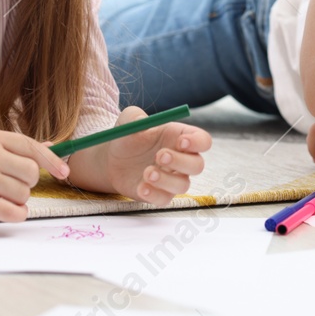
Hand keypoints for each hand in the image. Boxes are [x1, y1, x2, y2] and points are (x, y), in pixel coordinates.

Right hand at [0, 129, 68, 222]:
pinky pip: (13, 212)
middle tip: (13, 185)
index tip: (64, 172)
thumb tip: (53, 148)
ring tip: (2, 196)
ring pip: (23, 194)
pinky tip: (9, 211)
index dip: (51, 161)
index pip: (31, 147)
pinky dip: (17, 214)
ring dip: (19, 200)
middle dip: (28, 183)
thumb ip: (19, 149)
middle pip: (31, 173)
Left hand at [95, 107, 211, 205]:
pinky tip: (141, 187)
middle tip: (160, 156)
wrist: (112, 161)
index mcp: (179, 137)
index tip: (181, 142)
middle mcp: (181, 159)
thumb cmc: (127, 137)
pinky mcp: (160, 195)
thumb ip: (133, 116)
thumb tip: (140, 120)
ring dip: (166, 179)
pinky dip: (154, 194)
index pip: (202, 141)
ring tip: (146, 172)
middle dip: (181, 162)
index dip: (197, 142)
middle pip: (197, 165)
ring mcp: (172, 179)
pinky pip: (165, 200)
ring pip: (183, 185)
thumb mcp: (127, 121)